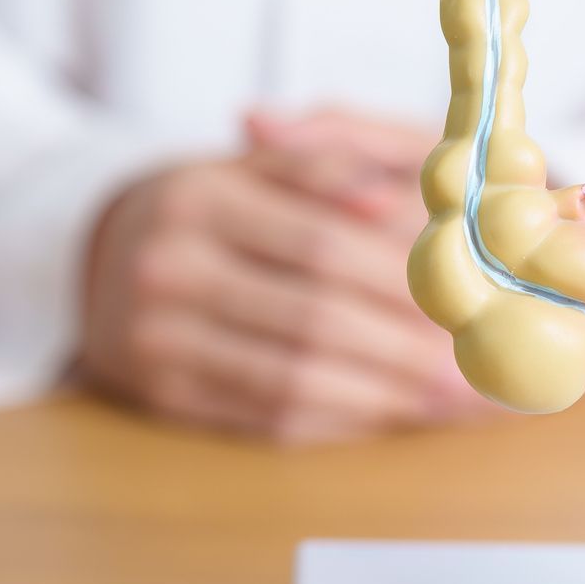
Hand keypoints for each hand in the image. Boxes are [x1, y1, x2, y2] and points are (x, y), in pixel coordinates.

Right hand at [80, 119, 473, 441]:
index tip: (470, 306)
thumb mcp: (262, 163)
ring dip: (384, 398)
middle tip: (476, 370)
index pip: (324, 246)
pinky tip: (393, 415)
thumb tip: (385, 198)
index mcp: (201, 194)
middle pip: (314, 319)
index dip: (405, 283)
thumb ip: (328, 164)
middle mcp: (167, 266)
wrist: (108, 251)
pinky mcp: (160, 394)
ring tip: (451, 402)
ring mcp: (156, 338)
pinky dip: (340, 420)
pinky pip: (266, 418)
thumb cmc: (216, 203)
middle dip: (406, 351)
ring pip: (292, 379)